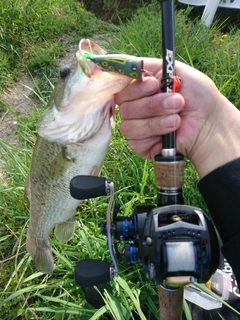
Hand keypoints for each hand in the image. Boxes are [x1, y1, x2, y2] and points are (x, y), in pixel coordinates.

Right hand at [115, 59, 239, 176]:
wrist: (209, 123)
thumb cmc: (197, 96)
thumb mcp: (176, 71)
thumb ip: (151, 66)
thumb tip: (131, 66)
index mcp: (139, 89)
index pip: (121, 87)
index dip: (135, 87)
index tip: (154, 85)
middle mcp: (134, 107)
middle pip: (124, 107)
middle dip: (152, 105)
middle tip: (176, 102)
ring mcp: (136, 127)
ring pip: (128, 125)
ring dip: (155, 121)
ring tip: (177, 118)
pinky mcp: (140, 145)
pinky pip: (135, 141)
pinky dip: (155, 134)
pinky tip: (171, 131)